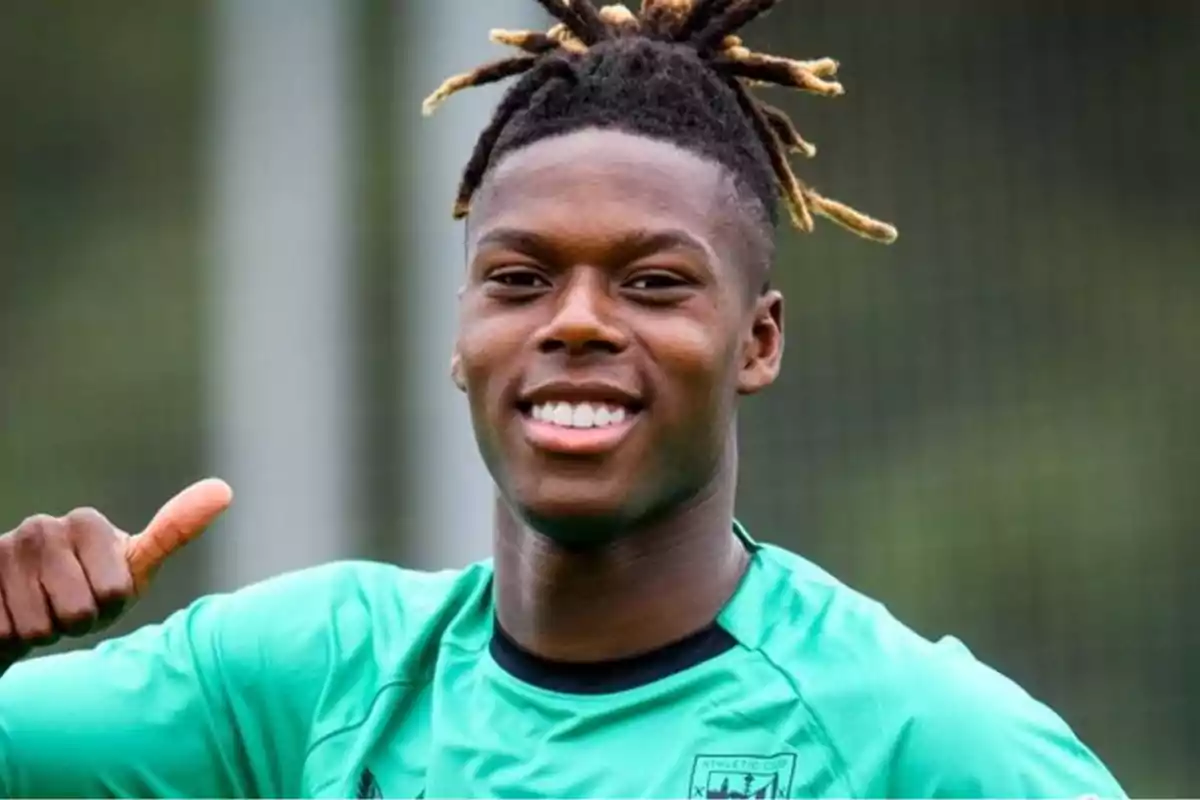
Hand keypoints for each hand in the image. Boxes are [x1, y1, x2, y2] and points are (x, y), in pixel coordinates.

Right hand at [0, 479, 232, 664]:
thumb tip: (223, 489)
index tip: (100, 594)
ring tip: (40, 613)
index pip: (115, 592)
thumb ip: (175, 530)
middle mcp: (42, 527)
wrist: (23, 613)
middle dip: (75, 624)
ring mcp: (2, 550)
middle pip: (77, 612)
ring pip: (37, 627)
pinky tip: (8, 618)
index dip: (109, 607)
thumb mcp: (134, 569)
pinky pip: (3, 631)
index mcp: (87, 523)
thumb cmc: (87, 593)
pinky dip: (9, 638)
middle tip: (67, 609)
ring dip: (41, 633)